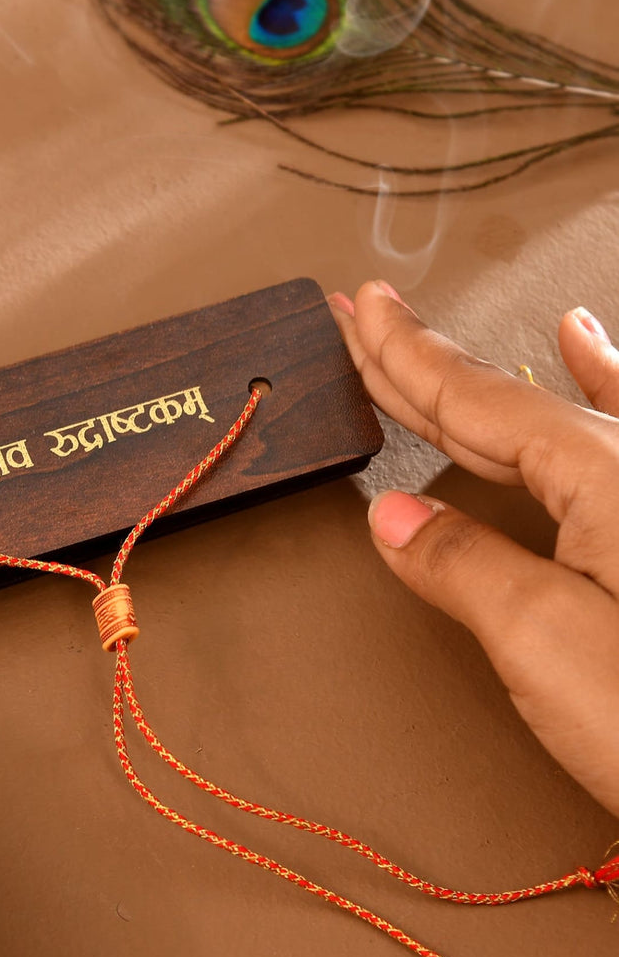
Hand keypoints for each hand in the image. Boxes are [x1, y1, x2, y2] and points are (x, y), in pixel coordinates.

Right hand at [329, 282, 618, 815]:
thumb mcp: (545, 643)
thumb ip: (461, 565)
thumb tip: (393, 521)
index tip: (362, 312)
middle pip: (511, 403)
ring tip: (441, 332)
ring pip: (561, 419)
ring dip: (496, 376)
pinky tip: (592, 354)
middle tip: (370, 318)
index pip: (479, 401)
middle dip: (429, 360)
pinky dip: (601, 390)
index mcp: (609, 480)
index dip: (408, 357)